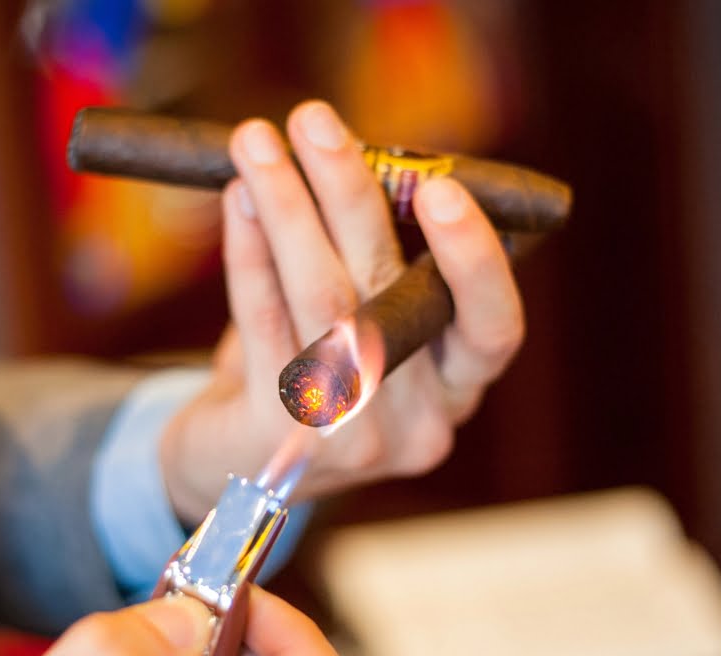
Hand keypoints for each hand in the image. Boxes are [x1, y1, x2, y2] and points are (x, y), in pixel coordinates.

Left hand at [161, 99, 524, 518]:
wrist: (228, 469)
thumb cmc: (307, 376)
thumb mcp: (359, 328)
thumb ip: (371, 267)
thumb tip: (349, 158)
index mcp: (455, 393)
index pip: (493, 330)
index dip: (474, 262)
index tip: (442, 187)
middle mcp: (416, 424)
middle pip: (390, 292)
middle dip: (350, 192)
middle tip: (313, 121)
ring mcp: (348, 439)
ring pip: (323, 299)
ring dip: (287, 206)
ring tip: (255, 142)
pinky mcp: (278, 439)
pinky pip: (264, 321)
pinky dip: (248, 251)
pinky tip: (236, 200)